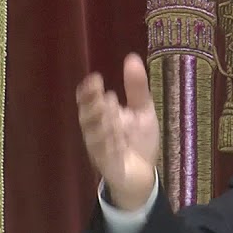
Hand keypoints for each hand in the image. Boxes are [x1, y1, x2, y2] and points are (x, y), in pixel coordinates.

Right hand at [76, 53, 159, 210]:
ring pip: (95, 135)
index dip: (89, 92)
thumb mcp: (142, 111)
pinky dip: (107, 145)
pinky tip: (112, 134)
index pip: (90, 101)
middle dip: (93, 104)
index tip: (95, 78)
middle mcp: (97, 131)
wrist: (142, 174)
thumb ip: (136, 88)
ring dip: (99, 122)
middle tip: (98, 91)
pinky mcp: (108, 166)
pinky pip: (104, 155)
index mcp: (103, 116)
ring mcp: (101, 149)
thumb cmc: (137, 141)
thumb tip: (131, 57)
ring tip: (106, 107)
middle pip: (89, 117)